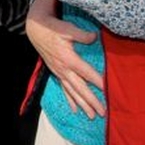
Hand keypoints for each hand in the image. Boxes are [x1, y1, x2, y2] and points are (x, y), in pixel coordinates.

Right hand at [27, 0, 104, 118]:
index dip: (97, 81)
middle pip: (80, 88)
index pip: (86, 73)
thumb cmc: (54, 28)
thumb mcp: (68, 29)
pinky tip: (75, 109)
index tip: (108, 91)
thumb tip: (95, 37)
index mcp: (68, 59)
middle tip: (102, 112)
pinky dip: (70, 100)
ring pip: (72, 92)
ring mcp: (59, 73)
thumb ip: (83, 35)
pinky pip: (64, 89)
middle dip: (91, 101)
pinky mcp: (56, 73)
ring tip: (91, 115)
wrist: (36, 30)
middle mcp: (63, 69)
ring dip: (82, 104)